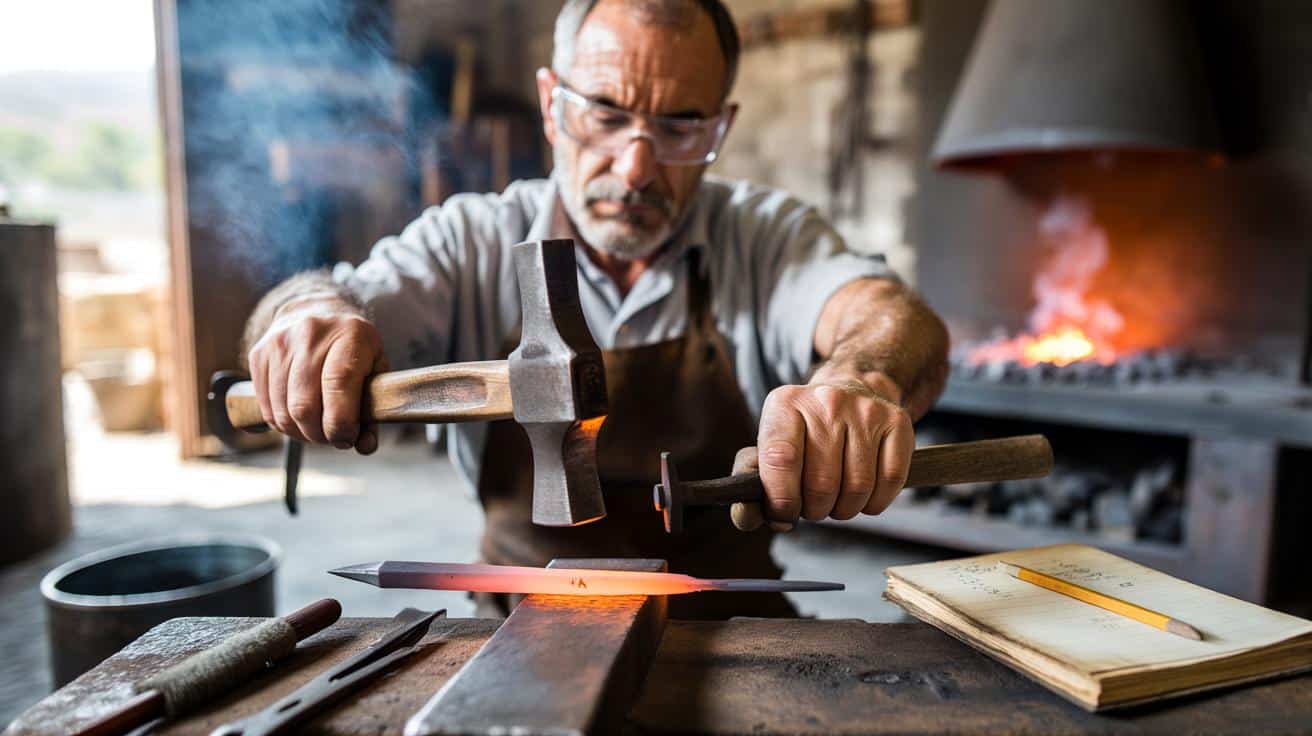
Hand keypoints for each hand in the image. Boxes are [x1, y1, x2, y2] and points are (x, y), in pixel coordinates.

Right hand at [247, 298, 387, 453]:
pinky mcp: (258, 354)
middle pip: (304, 405)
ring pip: (282, 411)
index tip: (346, 439)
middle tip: (333, 438)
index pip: (338, 383)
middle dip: (319, 434)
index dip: (340, 422)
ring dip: (300, 433)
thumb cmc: (352, 348)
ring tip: (317, 429)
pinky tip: (298, 419)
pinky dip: (283, 424)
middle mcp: (311, 333)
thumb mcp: (375, 369)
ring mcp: (280, 342)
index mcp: (350, 334)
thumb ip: (374, 409)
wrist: (316, 310)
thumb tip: (364, 446)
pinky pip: (266, 407)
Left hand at [731, 378, 913, 531]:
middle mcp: (827, 401)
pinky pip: (890, 481)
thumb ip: (753, 482)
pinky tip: (863, 495)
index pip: (781, 459)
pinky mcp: (897, 422)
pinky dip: (875, 502)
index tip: (784, 514)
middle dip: (815, 509)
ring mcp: (865, 410)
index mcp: (785, 404)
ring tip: (836, 500)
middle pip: (822, 483)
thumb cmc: (804, 431)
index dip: (782, 499)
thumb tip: (753, 518)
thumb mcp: (770, 443)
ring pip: (858, 487)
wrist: (850, 391)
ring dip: (845, 509)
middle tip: (813, 506)